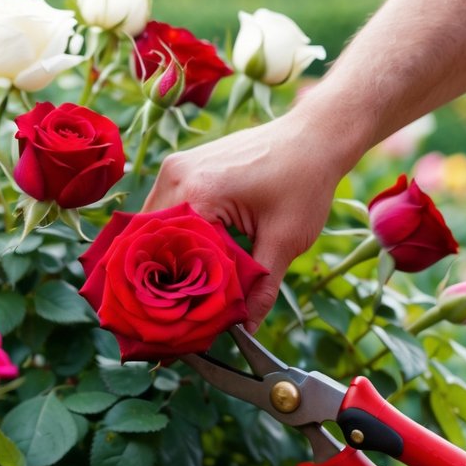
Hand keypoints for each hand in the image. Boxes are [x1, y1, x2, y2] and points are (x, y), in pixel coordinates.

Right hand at [142, 112, 346, 330]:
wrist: (313, 135)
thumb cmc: (304, 181)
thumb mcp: (286, 240)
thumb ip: (261, 287)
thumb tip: (245, 329)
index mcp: (198, 192)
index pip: (170, 254)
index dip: (176, 290)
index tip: (184, 316)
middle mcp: (177, 175)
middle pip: (151, 240)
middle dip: (163, 275)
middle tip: (176, 307)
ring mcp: (177, 167)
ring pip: (154, 225)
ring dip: (166, 254)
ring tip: (182, 286)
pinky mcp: (183, 165)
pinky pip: (165, 208)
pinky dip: (174, 235)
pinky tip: (190, 257)